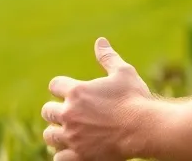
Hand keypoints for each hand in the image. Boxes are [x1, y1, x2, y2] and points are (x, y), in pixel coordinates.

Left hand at [42, 38, 153, 160]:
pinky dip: (63, 153)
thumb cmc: (135, 98)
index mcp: (77, 92)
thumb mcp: (123, 72)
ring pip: (49, 135)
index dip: (62, 87)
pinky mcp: (78, 155)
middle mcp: (69, 114)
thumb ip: (108, 57)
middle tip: (71, 112)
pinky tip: (74, 148)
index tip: (71, 91)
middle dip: (57, 110)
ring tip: (70, 130)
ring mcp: (72, 137)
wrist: (144, 128)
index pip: (54, 85)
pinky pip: (58, 158)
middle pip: (47, 111)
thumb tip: (100, 41)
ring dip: (57, 132)